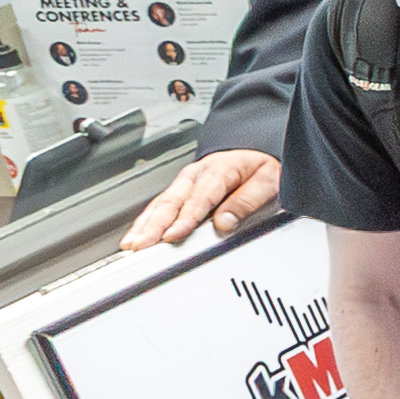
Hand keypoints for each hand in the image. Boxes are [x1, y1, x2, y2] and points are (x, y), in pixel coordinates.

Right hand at [123, 146, 278, 249]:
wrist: (255, 153)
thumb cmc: (261, 168)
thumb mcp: (267, 182)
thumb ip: (246, 202)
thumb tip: (225, 222)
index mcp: (218, 170)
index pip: (199, 199)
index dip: (184, 219)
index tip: (173, 235)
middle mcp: (195, 175)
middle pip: (171, 202)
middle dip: (154, 225)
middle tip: (142, 245)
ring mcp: (184, 183)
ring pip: (160, 204)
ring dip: (145, 225)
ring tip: (132, 244)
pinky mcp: (179, 191)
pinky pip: (159, 206)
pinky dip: (145, 221)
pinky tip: (136, 235)